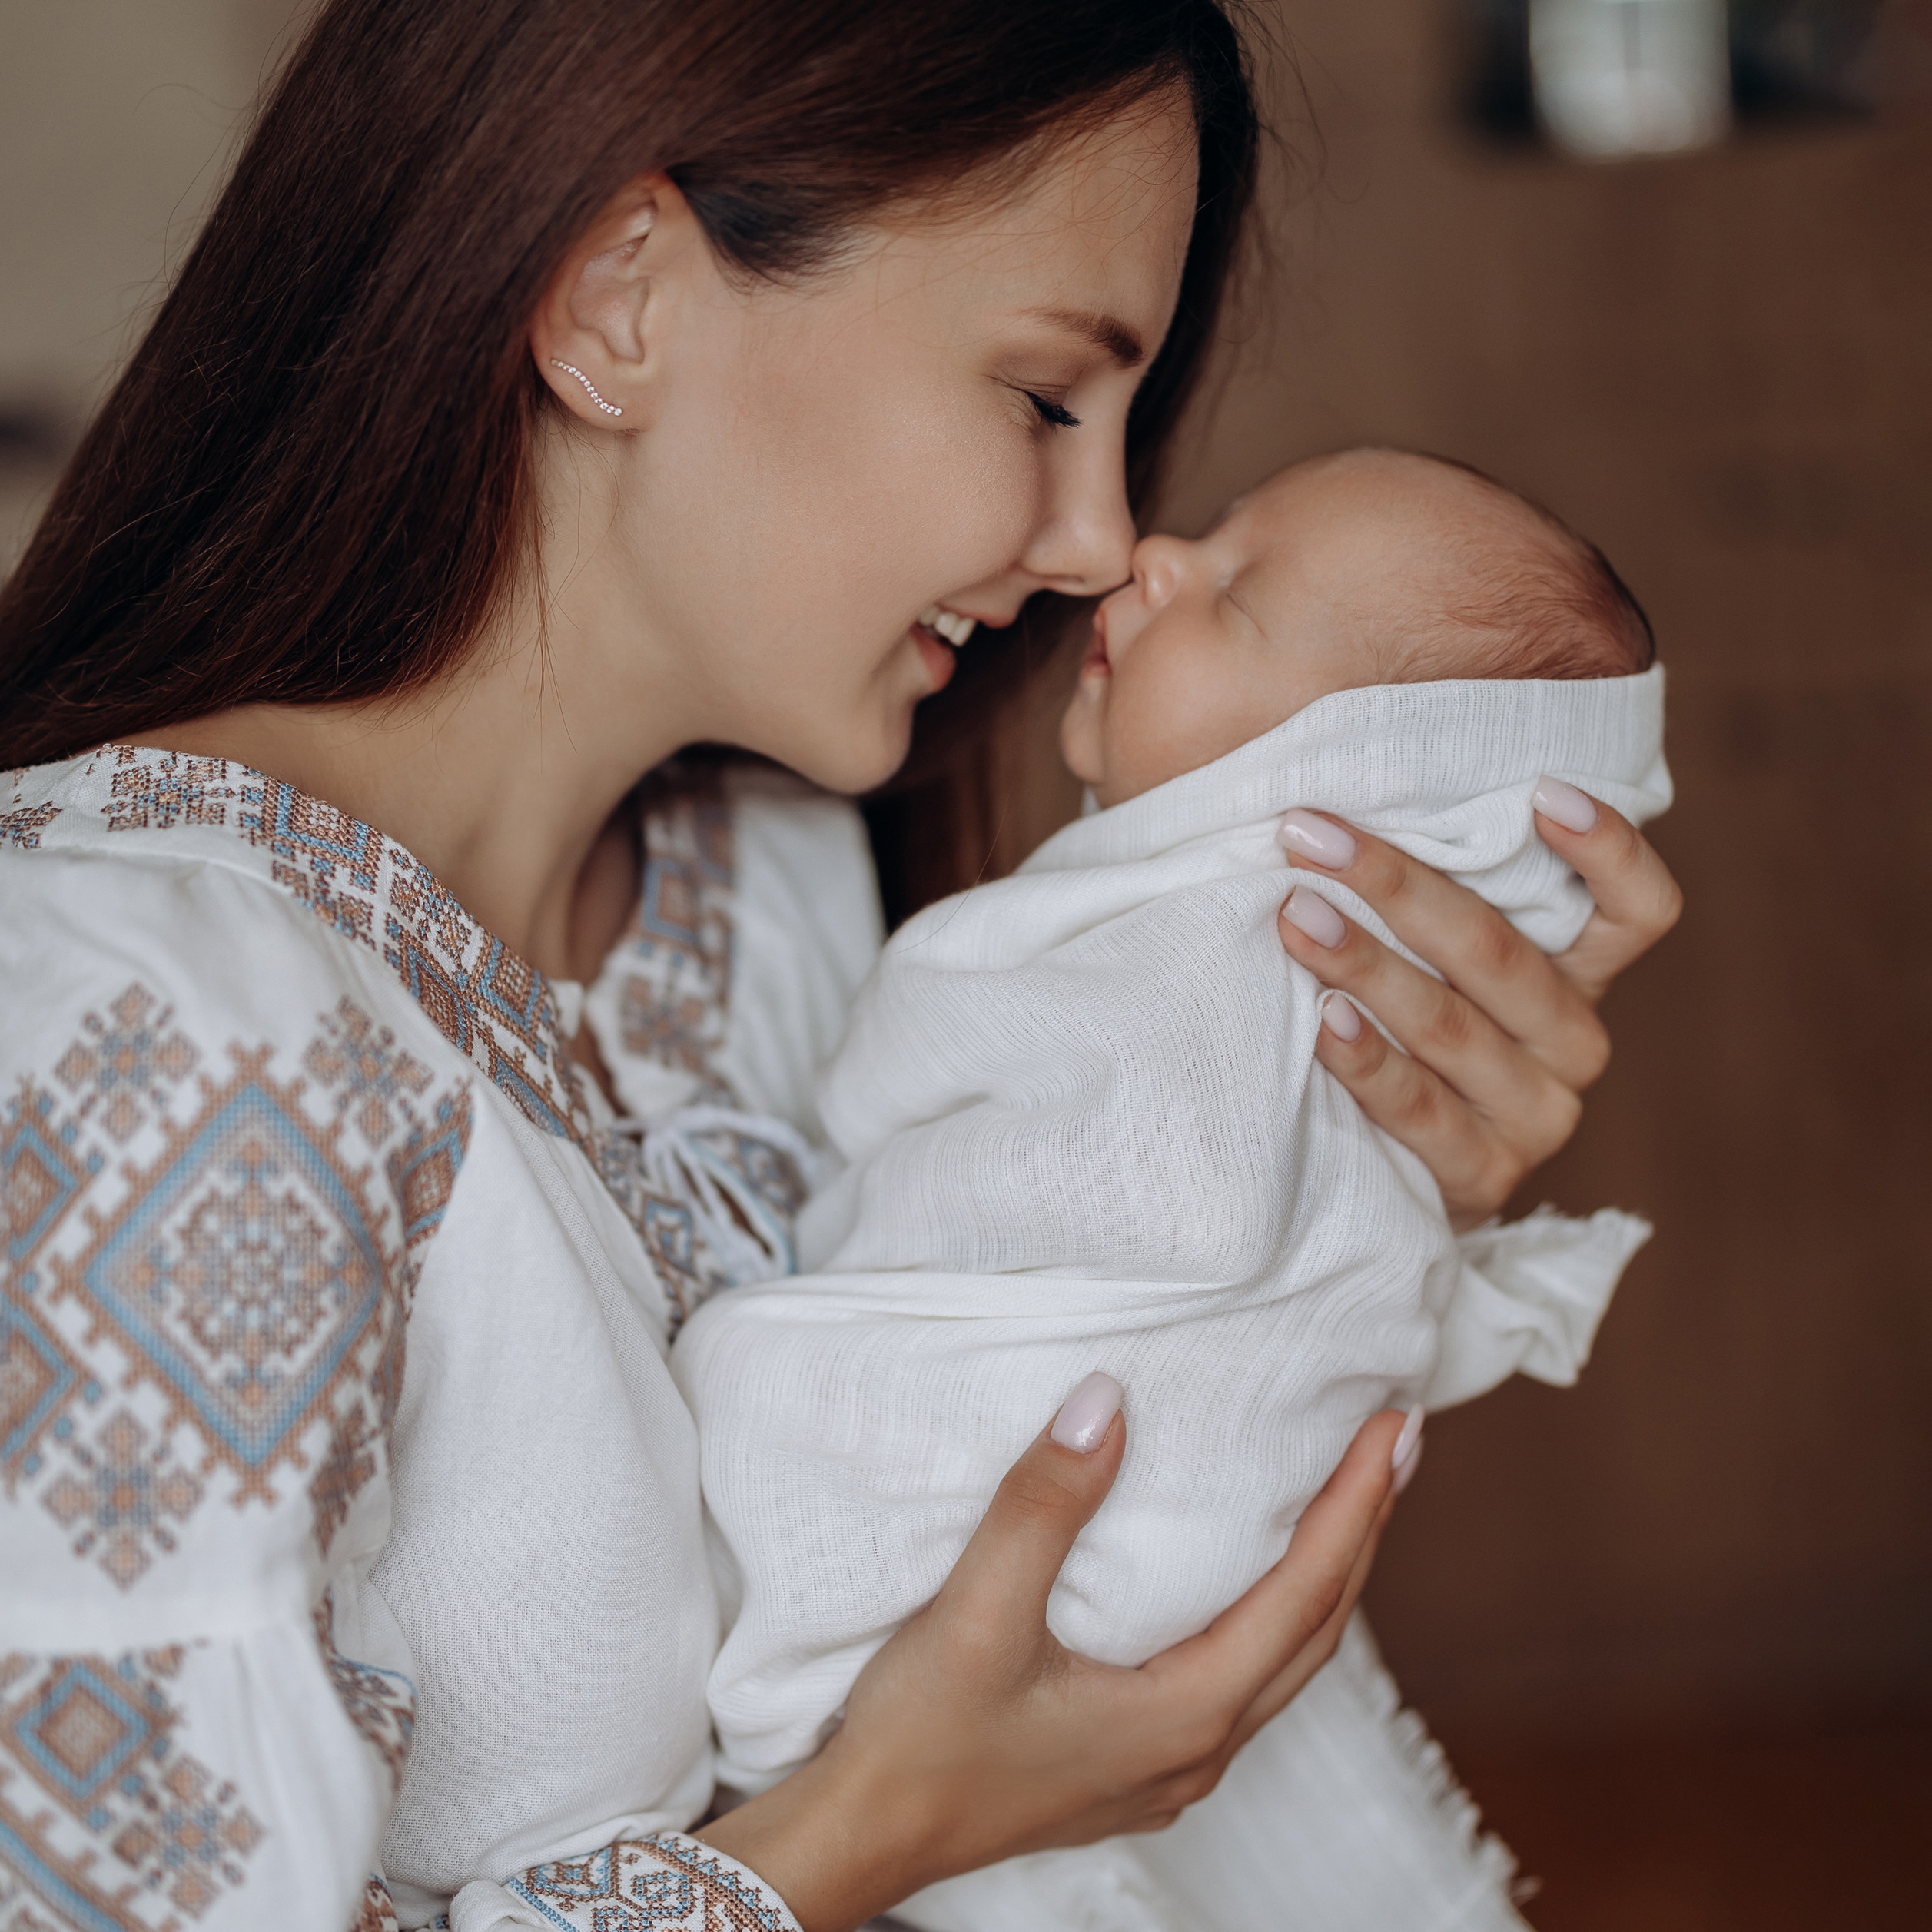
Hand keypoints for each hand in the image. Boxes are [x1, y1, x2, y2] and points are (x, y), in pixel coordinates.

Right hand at [698, 1386, 1407, 1930]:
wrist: (864, 1836)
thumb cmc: (921, 1741)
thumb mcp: (977, 1613)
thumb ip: (1044, 1506)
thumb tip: (1105, 1402)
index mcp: (1184, 1711)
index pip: (1306, 1592)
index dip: (1356, 1505)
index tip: (1392, 1428)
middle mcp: (1196, 1748)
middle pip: (1317, 1631)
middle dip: (1363, 1533)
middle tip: (1394, 1448)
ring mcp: (1167, 1767)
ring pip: (1284, 1663)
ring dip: (1323, 1578)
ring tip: (1341, 1505)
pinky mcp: (1132, 1766)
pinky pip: (1239, 1682)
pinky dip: (1271, 1618)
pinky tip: (1247, 1591)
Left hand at [1275, 780, 1680, 1228]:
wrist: (1390, 1176)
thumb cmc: (1404, 1028)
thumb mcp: (1436, 958)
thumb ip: (1434, 892)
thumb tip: (1339, 802)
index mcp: (1578, 973)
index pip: (1639, 910)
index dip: (1609, 851)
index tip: (1543, 791)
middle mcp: (1572, 1042)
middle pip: (1499, 953)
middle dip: (1394, 884)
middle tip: (1309, 835)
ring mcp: (1534, 1115)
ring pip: (1449, 1024)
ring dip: (1364, 963)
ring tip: (1295, 914)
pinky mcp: (1482, 1175)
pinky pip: (1417, 1107)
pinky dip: (1365, 1059)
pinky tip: (1319, 1020)